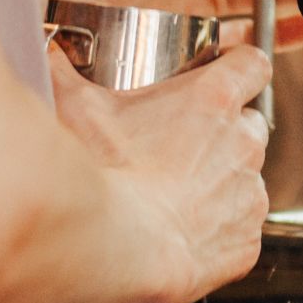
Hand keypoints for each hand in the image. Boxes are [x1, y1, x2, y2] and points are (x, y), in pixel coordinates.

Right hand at [49, 44, 271, 302]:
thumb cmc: (100, 175)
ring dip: (219, 182)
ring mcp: (249, 194)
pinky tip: (180, 234)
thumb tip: (50, 52)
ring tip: (171, 195)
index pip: (252, 65)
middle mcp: (242, 143)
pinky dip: (218, 231)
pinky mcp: (246, 242)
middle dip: (222, 131)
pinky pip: (239, 230)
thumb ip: (66, 71)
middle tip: (179, 144)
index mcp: (214, 99)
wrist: (112, 249)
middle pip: (247, 124)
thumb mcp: (74, 107)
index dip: (240, 68)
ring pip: (245, 178)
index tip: (225, 73)